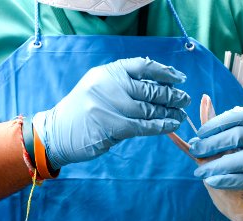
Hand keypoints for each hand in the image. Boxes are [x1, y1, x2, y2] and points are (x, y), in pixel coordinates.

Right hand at [33, 57, 190, 169]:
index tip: (180, 78)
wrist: (57, 132)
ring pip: (149, 109)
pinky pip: (144, 126)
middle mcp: (109, 84)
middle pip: (150, 89)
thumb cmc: (84, 110)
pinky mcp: (112, 126)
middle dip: (172, 95)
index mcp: (107, 72)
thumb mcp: (99, 87)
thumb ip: (124, 84)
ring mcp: (110, 105)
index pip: (143, 66)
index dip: (165, 72)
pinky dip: (160, 126)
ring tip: (181, 115)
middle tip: (185, 100)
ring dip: (169, 112)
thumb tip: (160, 86)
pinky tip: (171, 125)